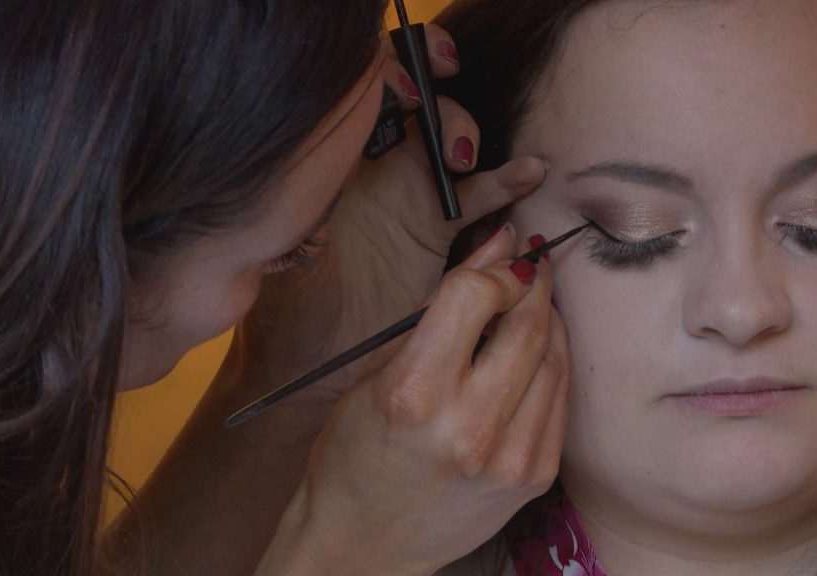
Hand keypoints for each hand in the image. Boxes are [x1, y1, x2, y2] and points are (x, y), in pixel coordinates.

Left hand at [242, 25, 547, 395]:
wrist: (317, 368)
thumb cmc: (288, 319)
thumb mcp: (287, 269)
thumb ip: (303, 226)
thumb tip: (317, 189)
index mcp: (330, 165)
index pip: (360, 97)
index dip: (388, 75)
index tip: (408, 89)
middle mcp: (371, 169)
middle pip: (413, 105)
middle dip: (433, 96)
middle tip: (438, 122)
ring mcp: (407, 194)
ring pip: (447, 141)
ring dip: (463, 135)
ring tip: (462, 160)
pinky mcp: (437, 227)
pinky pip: (479, 194)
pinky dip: (506, 181)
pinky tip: (529, 173)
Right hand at [261, 228, 571, 575]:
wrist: (365, 544)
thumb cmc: (356, 455)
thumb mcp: (376, 373)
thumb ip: (440, 307)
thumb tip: (497, 245)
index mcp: (411, 393)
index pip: (474, 294)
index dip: (494, 266)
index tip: (498, 259)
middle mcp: (465, 426)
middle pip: (526, 323)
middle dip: (533, 282)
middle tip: (529, 265)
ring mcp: (507, 457)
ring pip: (554, 357)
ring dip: (549, 318)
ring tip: (531, 304)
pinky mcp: (533, 477)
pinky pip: (561, 399)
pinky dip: (554, 362)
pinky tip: (537, 351)